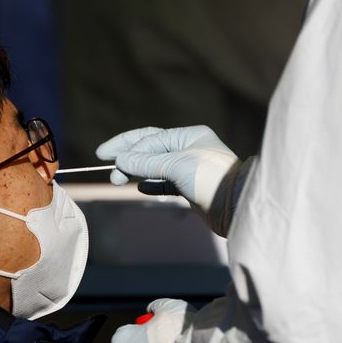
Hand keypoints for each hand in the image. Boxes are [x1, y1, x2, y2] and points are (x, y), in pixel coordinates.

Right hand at [96, 126, 247, 235]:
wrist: (235, 206)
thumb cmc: (210, 178)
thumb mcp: (176, 165)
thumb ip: (146, 162)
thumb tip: (120, 160)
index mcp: (188, 135)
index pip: (150, 138)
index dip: (127, 146)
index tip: (106, 157)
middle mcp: (188, 148)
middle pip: (150, 149)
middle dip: (128, 157)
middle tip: (106, 165)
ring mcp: (189, 169)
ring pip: (155, 167)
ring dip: (135, 171)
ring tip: (117, 179)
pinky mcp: (190, 188)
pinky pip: (164, 183)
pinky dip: (150, 184)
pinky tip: (139, 187)